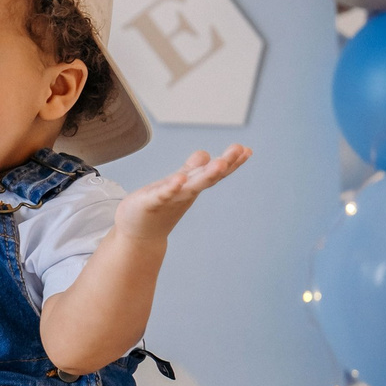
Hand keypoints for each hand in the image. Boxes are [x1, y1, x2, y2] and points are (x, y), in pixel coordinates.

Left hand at [115, 144, 250, 244]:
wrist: (139, 234)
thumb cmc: (158, 208)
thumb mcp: (176, 184)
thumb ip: (191, 170)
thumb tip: (205, 155)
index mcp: (191, 186)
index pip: (214, 173)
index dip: (230, 162)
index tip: (247, 150)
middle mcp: (185, 192)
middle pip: (207, 177)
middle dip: (224, 164)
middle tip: (241, 151)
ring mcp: (169, 198)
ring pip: (191, 186)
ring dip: (206, 175)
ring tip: (220, 163)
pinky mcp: (150, 202)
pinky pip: (163, 194)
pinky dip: (172, 187)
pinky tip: (180, 179)